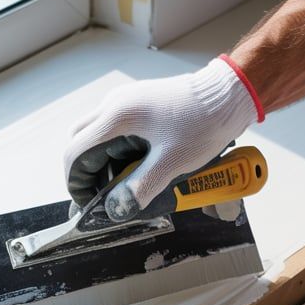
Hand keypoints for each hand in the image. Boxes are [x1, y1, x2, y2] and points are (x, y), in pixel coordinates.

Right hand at [64, 56, 261, 220]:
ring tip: (123, 182)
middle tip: (102, 194)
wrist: (229, 94)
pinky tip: (137, 163)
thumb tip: (116, 210)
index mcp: (117, 117)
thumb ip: (140, 188)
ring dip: (102, 160)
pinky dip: (116, 148)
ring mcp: (126, 100)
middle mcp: (114, 104)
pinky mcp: (139, 101)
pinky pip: (115, 127)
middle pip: (80, 141)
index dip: (76, 182)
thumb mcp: (171, 163)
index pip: (76, 153)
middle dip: (85, 171)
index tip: (87, 203)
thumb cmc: (203, 124)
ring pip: (96, 133)